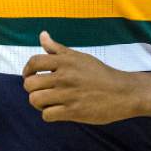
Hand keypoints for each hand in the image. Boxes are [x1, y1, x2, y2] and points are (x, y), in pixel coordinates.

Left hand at [22, 31, 136, 124]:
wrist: (123, 92)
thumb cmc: (100, 74)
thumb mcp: (80, 57)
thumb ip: (58, 49)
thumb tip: (42, 35)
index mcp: (65, 61)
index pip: (34, 62)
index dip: (27, 70)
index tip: (30, 76)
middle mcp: (65, 76)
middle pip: (30, 84)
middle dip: (32, 89)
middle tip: (42, 91)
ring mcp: (68, 94)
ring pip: (35, 100)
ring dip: (39, 103)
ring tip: (48, 102)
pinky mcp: (73, 111)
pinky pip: (47, 115)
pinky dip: (49, 114)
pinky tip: (58, 111)